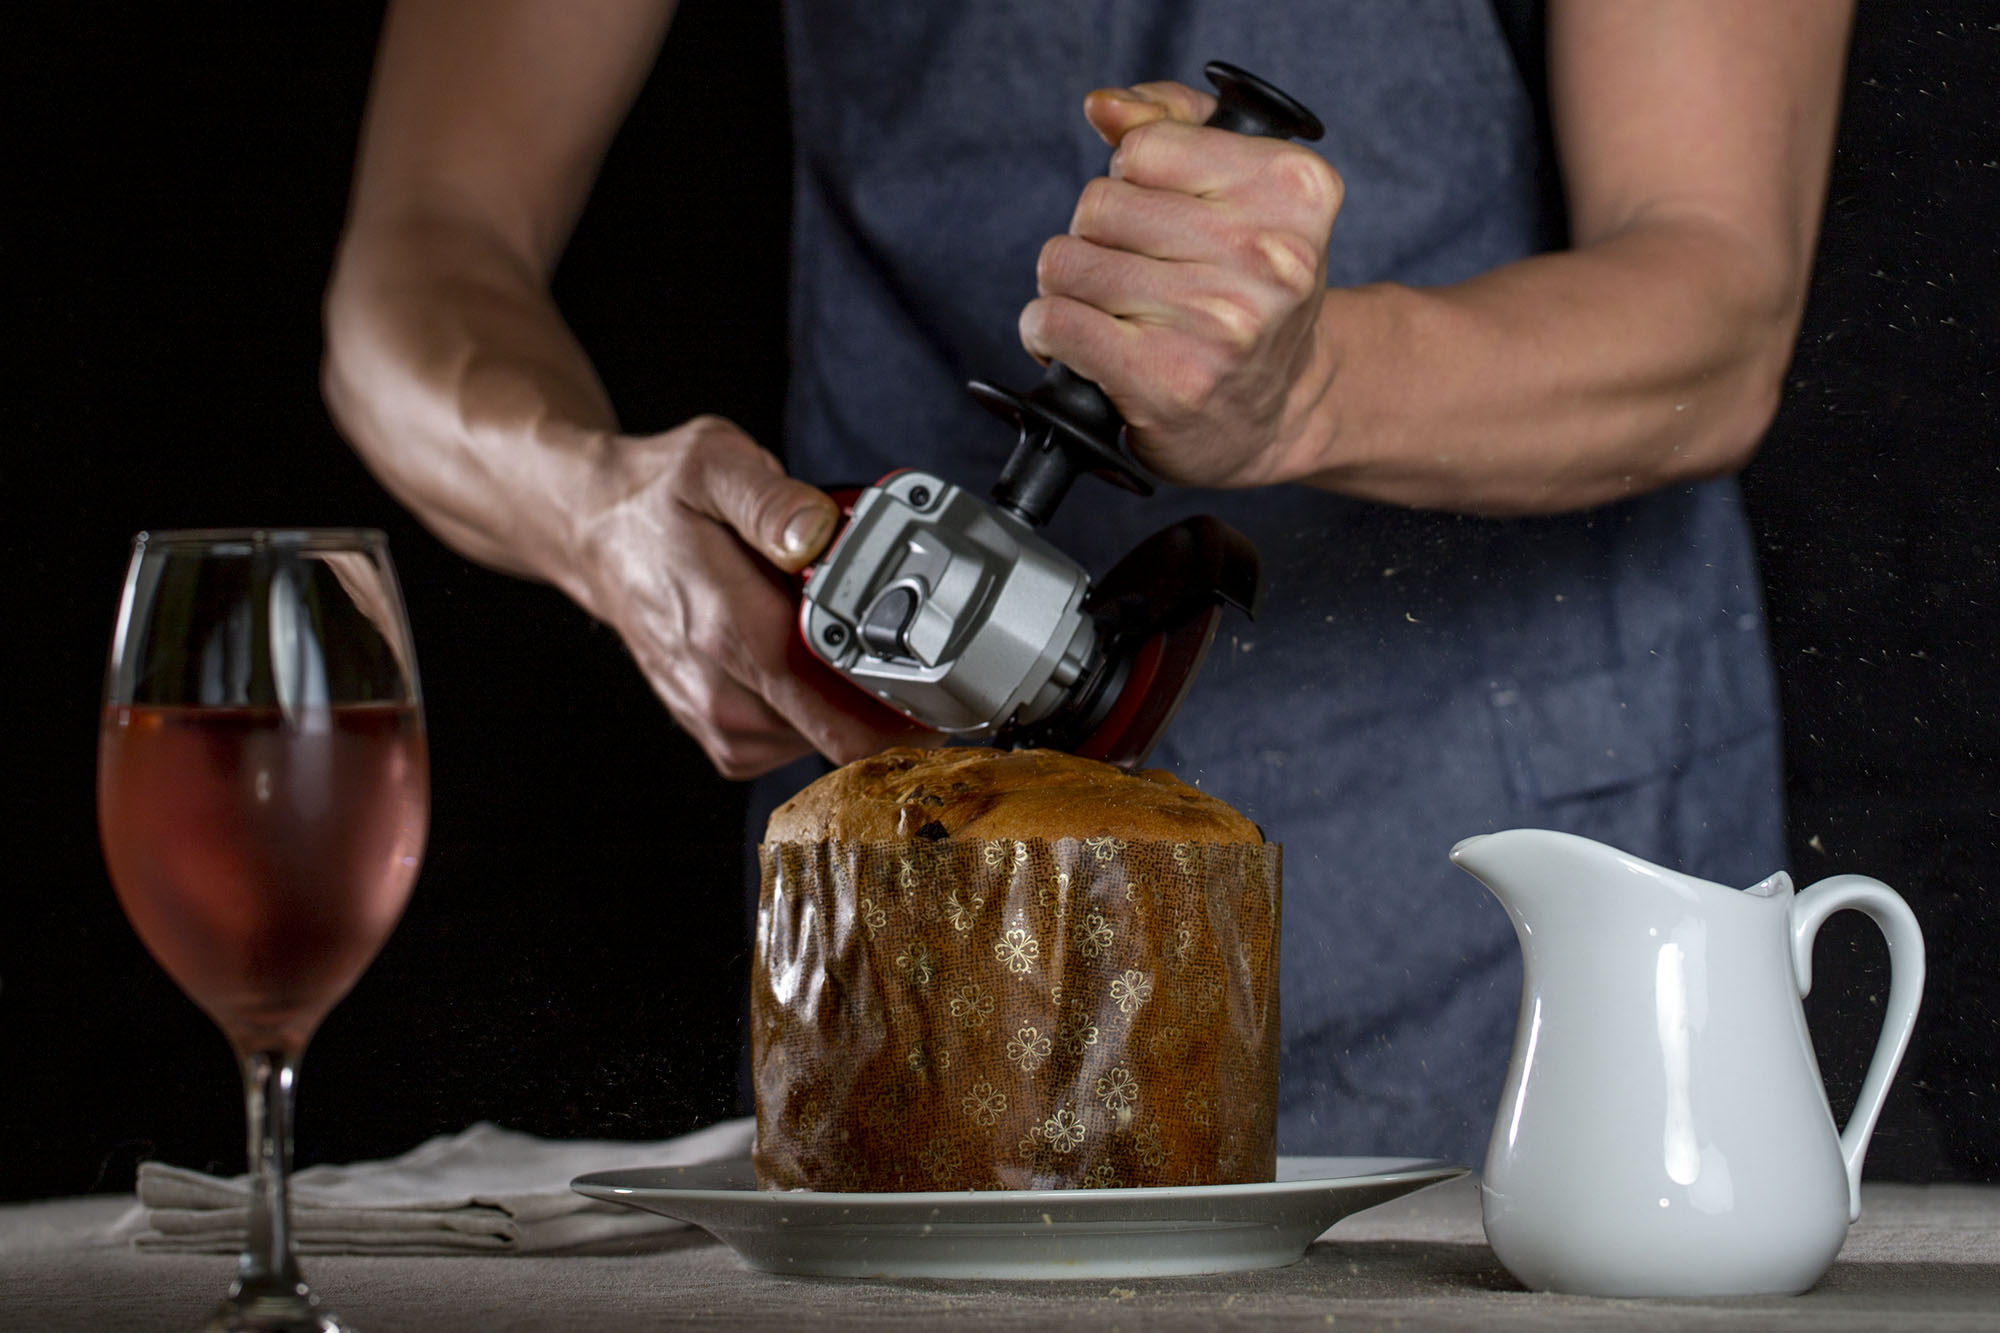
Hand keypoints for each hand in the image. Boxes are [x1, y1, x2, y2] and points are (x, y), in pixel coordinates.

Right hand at [573, 415, 925, 778]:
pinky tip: (812, 667)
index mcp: (731, 630)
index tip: (948, 690)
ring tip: (849, 645)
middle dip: (888, 704)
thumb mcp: (715, 463)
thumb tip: (816, 533)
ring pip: (820, 745)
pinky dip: (816, 715)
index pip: (838, 716)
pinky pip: (791, 747)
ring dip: (851, 708)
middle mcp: (720, 691)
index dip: (907, 715)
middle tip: (910, 651)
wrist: (594, 531)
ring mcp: (715, 720)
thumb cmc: (658, 497)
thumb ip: (772, 499)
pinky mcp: (716, 735)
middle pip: (842, 737)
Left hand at [1019, 81, 1343, 488]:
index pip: (1145, 145)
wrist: (1277, 412)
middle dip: (1098, 236)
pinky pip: (1055, 321)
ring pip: (1068, 262)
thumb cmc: (1248, 291)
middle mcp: (1267, 256)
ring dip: (1071, 287)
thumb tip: (1104, 107)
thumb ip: (1173, 124)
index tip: (1160, 215)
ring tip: (1114, 311)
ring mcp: (1220, 323)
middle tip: (1137, 271)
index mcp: (1293, 190)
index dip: (1134, 179)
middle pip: (1099, 203)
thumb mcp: (1242, 194)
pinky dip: (1047, 332)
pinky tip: (1082, 345)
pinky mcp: (1169, 381)